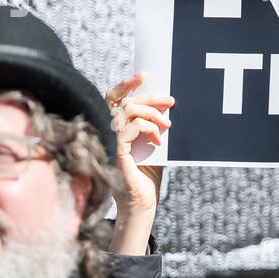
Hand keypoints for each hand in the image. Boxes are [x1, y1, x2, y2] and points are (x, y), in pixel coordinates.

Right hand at [105, 71, 173, 254]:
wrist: (143, 202)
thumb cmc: (147, 174)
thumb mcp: (152, 143)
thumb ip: (152, 125)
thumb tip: (165, 104)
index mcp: (115, 127)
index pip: (115, 98)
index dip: (127, 84)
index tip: (144, 75)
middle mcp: (108, 131)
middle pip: (121, 101)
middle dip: (147, 97)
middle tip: (170, 102)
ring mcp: (110, 141)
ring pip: (126, 111)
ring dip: (151, 114)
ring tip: (167, 125)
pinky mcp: (115, 151)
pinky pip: (128, 128)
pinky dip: (147, 129)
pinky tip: (158, 141)